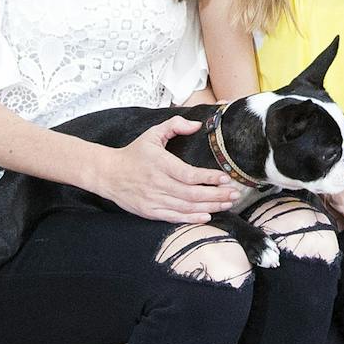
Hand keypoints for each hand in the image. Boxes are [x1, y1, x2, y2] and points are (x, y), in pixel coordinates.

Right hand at [97, 117, 245, 222]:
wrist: (108, 174)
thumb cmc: (134, 152)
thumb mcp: (152, 133)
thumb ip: (175, 125)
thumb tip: (197, 124)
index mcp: (160, 163)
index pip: (189, 174)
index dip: (209, 178)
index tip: (225, 178)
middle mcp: (158, 183)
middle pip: (192, 193)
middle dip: (216, 195)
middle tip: (235, 194)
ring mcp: (153, 200)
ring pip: (186, 207)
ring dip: (209, 207)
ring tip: (227, 204)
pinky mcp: (149, 212)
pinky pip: (173, 217)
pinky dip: (191, 219)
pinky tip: (207, 216)